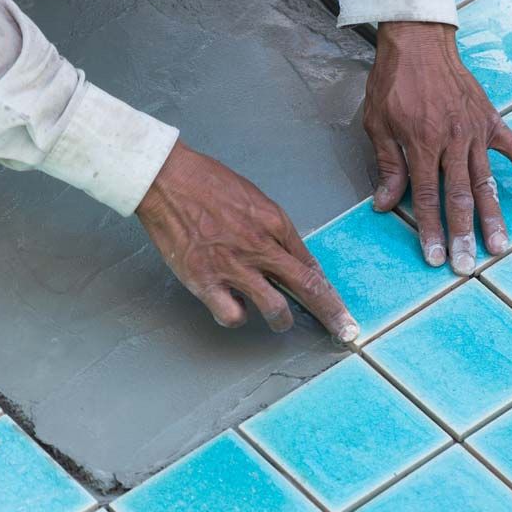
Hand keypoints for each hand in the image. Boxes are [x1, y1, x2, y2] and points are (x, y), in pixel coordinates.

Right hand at [137, 140, 359, 341]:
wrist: (167, 180)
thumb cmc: (208, 184)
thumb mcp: (255, 200)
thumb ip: (275, 231)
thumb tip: (292, 259)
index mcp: (274, 224)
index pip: (311, 265)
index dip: (330, 292)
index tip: (341, 310)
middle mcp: (259, 247)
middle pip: (307, 287)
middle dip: (331, 314)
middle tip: (344, 331)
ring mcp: (233, 266)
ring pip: (274, 309)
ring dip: (280, 320)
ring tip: (276, 320)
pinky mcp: (205, 280)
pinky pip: (232, 315)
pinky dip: (236, 317)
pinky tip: (233, 307)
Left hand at [364, 21, 511, 274]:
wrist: (419, 41)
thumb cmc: (392, 82)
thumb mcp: (377, 123)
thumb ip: (386, 165)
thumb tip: (384, 205)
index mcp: (421, 143)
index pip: (427, 197)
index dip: (431, 230)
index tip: (436, 257)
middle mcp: (452, 141)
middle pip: (459, 197)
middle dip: (463, 234)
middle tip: (468, 266)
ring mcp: (474, 130)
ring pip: (486, 181)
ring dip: (493, 216)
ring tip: (499, 246)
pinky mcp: (490, 119)